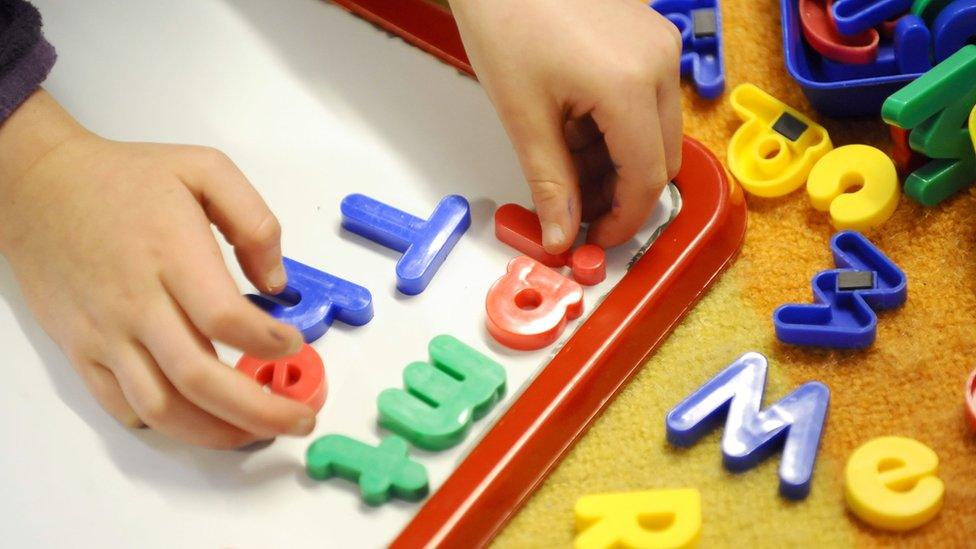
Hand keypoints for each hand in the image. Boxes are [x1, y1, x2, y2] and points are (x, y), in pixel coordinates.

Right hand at [0, 90, 313, 448]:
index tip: (293, 343)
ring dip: (216, 431)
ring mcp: (106, 333)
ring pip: (162, 407)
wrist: (40, 188)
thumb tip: (276, 283)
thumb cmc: (124, 179)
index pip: (224, 318)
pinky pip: (123, 406)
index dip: (267, 342)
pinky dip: (165, 424)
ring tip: (256, 432)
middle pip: (199, 377)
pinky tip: (199, 420)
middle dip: (259, 410)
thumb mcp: (204, 170)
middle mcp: (136, 302)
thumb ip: (254, 221)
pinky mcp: (83, 350)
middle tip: (299, 418)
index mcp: (171, 254)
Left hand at [450, 0, 682, 252]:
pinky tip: (575, 126)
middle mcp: (659, 63)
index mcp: (629, 85)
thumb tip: (561, 235)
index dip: (623, 220)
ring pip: (656, 132)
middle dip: (620, 193)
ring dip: (617, 161)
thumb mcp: (523, 116)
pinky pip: (648, 100)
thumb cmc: (505, 19)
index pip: (646, 177)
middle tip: (575, 208)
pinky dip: (617, 128)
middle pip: (660, 158)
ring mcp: (659, 45)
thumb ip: (549, 183)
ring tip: (564, 161)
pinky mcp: (649, 37)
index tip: (595, 239)